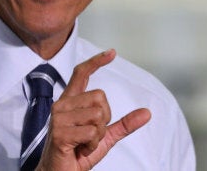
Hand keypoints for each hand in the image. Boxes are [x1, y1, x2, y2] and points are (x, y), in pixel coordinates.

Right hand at [36, 49, 151, 170]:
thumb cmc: (78, 154)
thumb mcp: (104, 137)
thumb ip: (123, 124)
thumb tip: (147, 113)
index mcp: (70, 102)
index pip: (81, 74)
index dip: (96, 62)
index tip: (112, 53)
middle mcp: (62, 105)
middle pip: (100, 97)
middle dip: (104, 120)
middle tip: (91, 135)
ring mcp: (59, 118)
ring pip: (98, 115)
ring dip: (98, 136)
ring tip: (84, 143)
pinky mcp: (59, 133)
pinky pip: (92, 132)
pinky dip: (92, 145)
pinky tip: (80, 150)